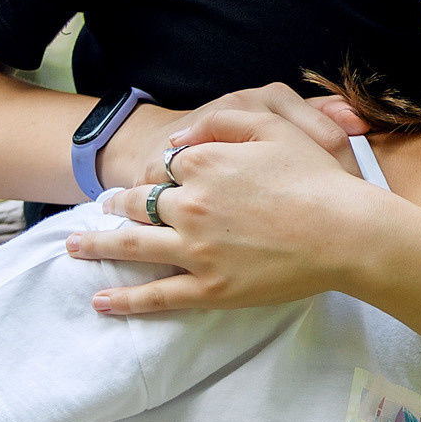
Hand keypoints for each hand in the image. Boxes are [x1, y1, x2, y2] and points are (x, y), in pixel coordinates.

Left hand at [67, 104, 387, 313]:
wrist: (345, 232)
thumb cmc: (316, 179)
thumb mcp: (273, 127)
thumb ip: (222, 120)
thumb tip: (180, 135)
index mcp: (202, 163)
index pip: (163, 165)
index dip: (159, 170)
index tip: (154, 175)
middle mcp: (188, 205)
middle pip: (138, 202)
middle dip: (118, 203)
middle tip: (103, 206)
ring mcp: (194, 249)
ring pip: (132, 246)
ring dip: (98, 244)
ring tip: (76, 246)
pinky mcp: (207, 288)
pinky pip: (155, 295)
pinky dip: (124, 300)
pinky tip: (99, 301)